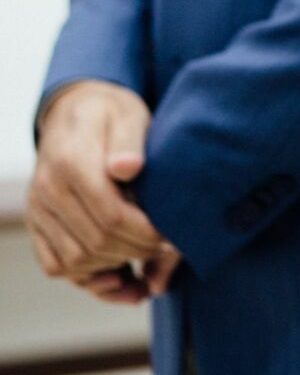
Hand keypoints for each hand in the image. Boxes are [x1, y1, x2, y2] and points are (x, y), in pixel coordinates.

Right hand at [28, 80, 174, 293]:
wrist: (76, 112)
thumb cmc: (110, 113)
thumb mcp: (127, 114)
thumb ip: (128, 141)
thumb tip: (128, 168)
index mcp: (70, 161)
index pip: (110, 215)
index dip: (145, 232)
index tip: (172, 235)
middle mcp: (46, 190)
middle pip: (96, 243)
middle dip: (136, 251)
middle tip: (167, 249)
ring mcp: (38, 210)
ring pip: (76, 261)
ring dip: (115, 270)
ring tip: (148, 263)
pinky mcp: (37, 224)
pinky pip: (58, 266)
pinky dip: (89, 278)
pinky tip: (120, 274)